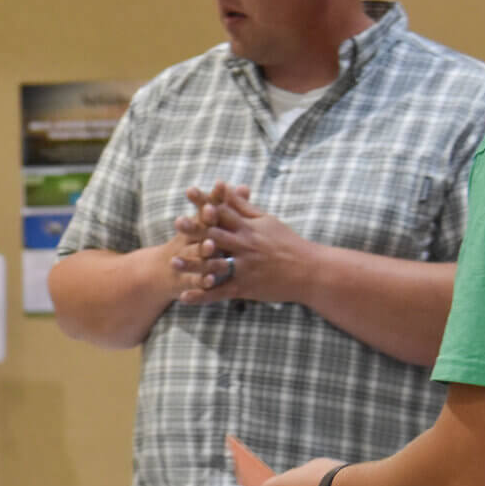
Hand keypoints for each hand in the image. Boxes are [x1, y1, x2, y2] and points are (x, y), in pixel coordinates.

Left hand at [175, 185, 316, 306]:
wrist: (311, 272)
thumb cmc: (288, 243)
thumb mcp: (267, 221)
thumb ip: (244, 207)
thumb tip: (227, 188)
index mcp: (249, 229)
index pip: (224, 212)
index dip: (206, 201)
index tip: (189, 191)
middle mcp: (245, 246)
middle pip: (217, 235)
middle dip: (197, 229)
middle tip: (177, 222)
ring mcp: (244, 267)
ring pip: (215, 265)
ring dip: (193, 264)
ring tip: (172, 262)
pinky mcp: (245, 287)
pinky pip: (219, 292)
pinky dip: (201, 296)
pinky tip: (183, 297)